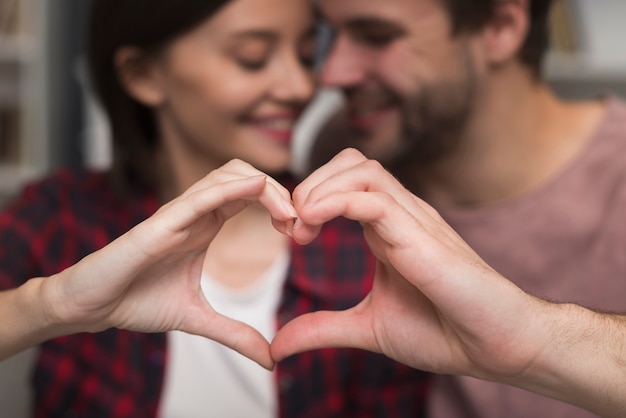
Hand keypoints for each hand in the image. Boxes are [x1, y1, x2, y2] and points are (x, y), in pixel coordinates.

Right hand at [41, 160, 295, 368]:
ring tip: (286, 216)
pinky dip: (231, 187)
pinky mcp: (161, 223)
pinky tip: (257, 188)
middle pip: (246, 175)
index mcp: (207, 226)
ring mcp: (179, 214)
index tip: (299, 231)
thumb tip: (271, 360)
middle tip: (299, 222)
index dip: (280, 205)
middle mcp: (196, 213)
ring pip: (227, 175)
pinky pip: (200, 195)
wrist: (93, 306)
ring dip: (264, 187)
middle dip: (279, 191)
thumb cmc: (137, 301)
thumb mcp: (199, 319)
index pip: (251, 195)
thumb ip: (235, 333)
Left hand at [272, 148, 549, 379]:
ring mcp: (414, 220)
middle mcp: (400, 215)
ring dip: (320, 187)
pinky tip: (313, 223)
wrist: (496, 347)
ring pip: (362, 168)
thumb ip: (322, 329)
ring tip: (301, 225)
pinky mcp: (423, 235)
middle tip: (291, 227)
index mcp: (386, 229)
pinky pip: (376, 198)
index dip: (308, 197)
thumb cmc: (444, 332)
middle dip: (310, 183)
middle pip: (349, 161)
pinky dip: (337, 201)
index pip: (343, 181)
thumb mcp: (367, 328)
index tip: (289, 235)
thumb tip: (276, 346)